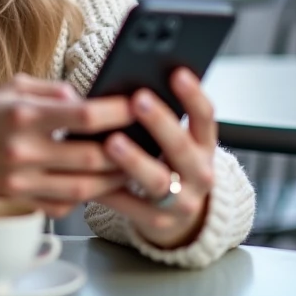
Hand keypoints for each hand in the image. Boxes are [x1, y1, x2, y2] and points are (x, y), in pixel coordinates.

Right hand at [0, 74, 133, 217]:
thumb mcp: (14, 87)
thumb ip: (53, 90)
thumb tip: (89, 100)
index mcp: (23, 116)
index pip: (83, 115)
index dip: (116, 112)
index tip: (136, 106)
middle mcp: (23, 152)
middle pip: (90, 156)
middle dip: (125, 150)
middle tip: (144, 141)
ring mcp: (22, 183)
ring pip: (84, 188)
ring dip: (114, 179)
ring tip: (131, 166)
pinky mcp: (22, 205)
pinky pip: (66, 206)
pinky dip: (87, 197)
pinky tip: (100, 184)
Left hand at [97, 68, 216, 249]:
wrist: (181, 217)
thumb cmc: (169, 163)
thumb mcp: (176, 142)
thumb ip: (161, 119)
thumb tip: (128, 85)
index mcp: (204, 145)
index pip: (205, 117)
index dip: (193, 95)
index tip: (176, 73)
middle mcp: (199, 173)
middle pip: (181, 147)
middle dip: (159, 122)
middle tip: (137, 100)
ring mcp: (182, 201)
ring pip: (158, 180)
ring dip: (134, 160)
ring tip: (111, 142)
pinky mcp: (158, 222)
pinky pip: (132, 205)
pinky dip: (111, 190)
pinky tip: (90, 176)